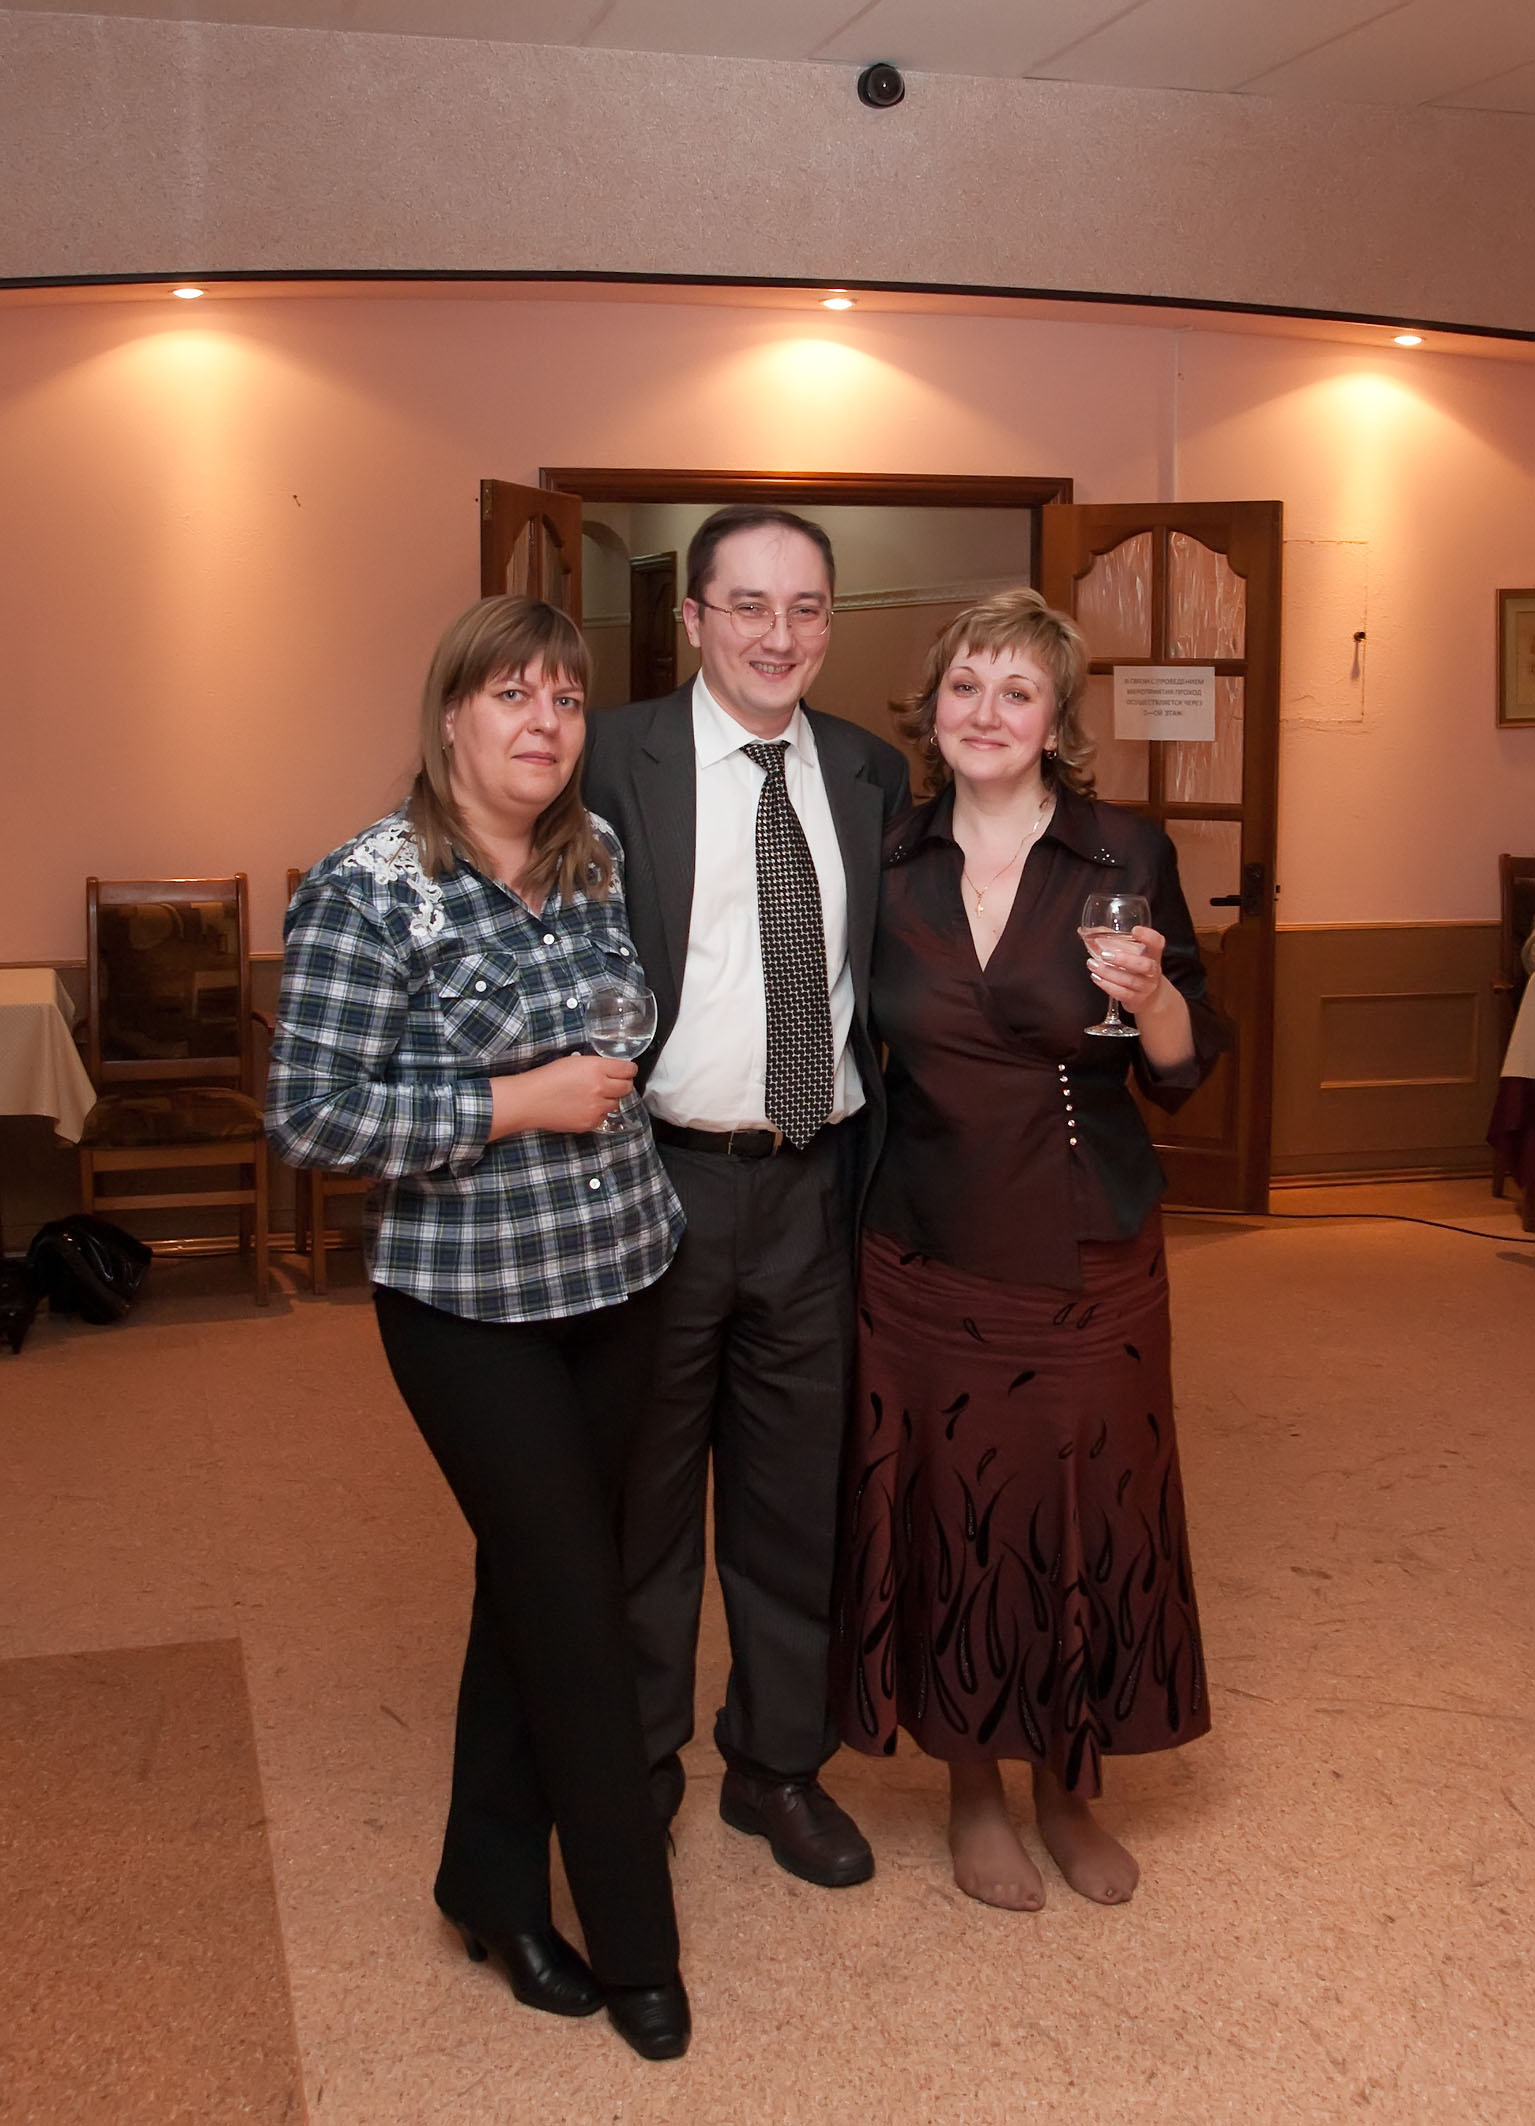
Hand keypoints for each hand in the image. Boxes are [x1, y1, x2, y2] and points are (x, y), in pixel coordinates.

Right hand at [489, 1053, 636, 1137]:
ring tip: (591, 1097)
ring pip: (616, 1104)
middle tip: (610, 1084)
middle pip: (627, 1088)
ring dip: (608, 1100)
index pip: (628, 1070)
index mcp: (596, 1068)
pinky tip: (583, 1107)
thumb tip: (612, 1070)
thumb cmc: (547, 1078)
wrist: (530, 1100)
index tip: (626, 1071)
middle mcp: (600, 1088)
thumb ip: (597, 1066)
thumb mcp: (574, 1062)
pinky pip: (603, 1117)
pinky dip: (597, 1113)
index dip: (628, 1070)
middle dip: (621, 1085)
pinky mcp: (590, 1122)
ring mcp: (596, 1108)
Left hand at [1084, 923, 1167, 1014]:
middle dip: (1124, 959)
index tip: (1135, 931)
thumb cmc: (1135, 969)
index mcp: (1153, 954)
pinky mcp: (1136, 999)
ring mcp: (1146, 986)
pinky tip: (1096, 977)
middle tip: (1104, 954)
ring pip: (1130, 980)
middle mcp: (1153, 971)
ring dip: (1108, 972)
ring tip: (1093, 964)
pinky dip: (1107, 985)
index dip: (1148, 936)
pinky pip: (1122, 993)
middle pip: (1144, 965)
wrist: (1149, 997)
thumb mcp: (1129, 953)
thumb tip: (1086, 931)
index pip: (1157, 943)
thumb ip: (1110, 940)